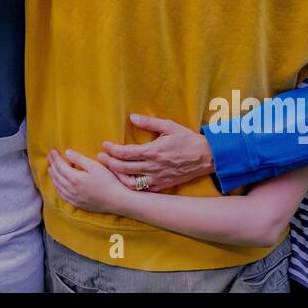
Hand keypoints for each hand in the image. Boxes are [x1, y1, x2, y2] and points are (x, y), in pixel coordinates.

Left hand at [46, 148, 129, 215]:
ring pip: (57, 186)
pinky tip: (58, 184)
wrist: (116, 200)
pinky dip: (57, 187)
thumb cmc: (108, 181)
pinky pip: (62, 195)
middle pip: (57, 176)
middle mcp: (71, 189)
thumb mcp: (95, 166)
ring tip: (51, 168)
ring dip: (53, 176)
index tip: (52, 151)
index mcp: (75, 179)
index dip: (55, 158)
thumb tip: (67, 152)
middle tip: (49, 157)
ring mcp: (73, 198)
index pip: (60, 166)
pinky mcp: (77, 204)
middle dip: (52, 165)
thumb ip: (79, 159)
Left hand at [98, 113, 213, 191]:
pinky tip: (127, 181)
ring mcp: (157, 178)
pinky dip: (132, 186)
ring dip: (118, 176)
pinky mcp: (163, 185)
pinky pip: (143, 189)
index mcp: (152, 151)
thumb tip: (132, 117)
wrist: (206, 157)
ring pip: (131, 182)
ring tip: (110, 170)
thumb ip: (149, 123)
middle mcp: (152, 167)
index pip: (125, 153)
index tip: (104, 145)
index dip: (112, 149)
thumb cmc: (188, 139)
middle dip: (109, 162)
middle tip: (100, 157)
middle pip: (123, 168)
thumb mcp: (169, 126)